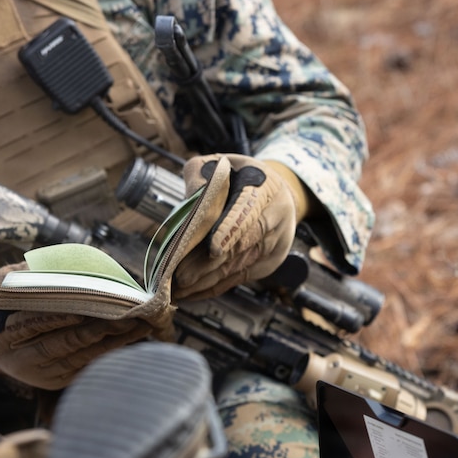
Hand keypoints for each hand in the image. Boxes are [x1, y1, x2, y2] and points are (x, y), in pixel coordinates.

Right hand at [0, 265, 154, 389]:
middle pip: (63, 344)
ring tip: (139, 324)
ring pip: (80, 357)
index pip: (31, 324)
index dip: (58, 317)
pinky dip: (109, 351)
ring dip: (112, 341)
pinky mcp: (56, 380)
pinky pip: (87, 365)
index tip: (85, 308)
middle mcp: (18, 360)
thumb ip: (14, 276)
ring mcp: (39, 374)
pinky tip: (130, 337)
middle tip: (128, 314)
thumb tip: (50, 263)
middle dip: (98, 329)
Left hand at [174, 154, 308, 299]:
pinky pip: (239, 278)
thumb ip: (201, 174)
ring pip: (238, 266)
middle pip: (241, 245)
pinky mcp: (268, 264)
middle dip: (210, 263)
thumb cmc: (243, 177)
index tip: (214, 249)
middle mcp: (276, 220)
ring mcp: (274, 245)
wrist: (281, 195)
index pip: (249, 210)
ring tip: (177, 290)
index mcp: (266, 190)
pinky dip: (214, 287)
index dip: (232, 229)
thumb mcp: (223, 162)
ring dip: (207, 279)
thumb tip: (188, 202)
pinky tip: (191, 294)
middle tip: (181, 277)